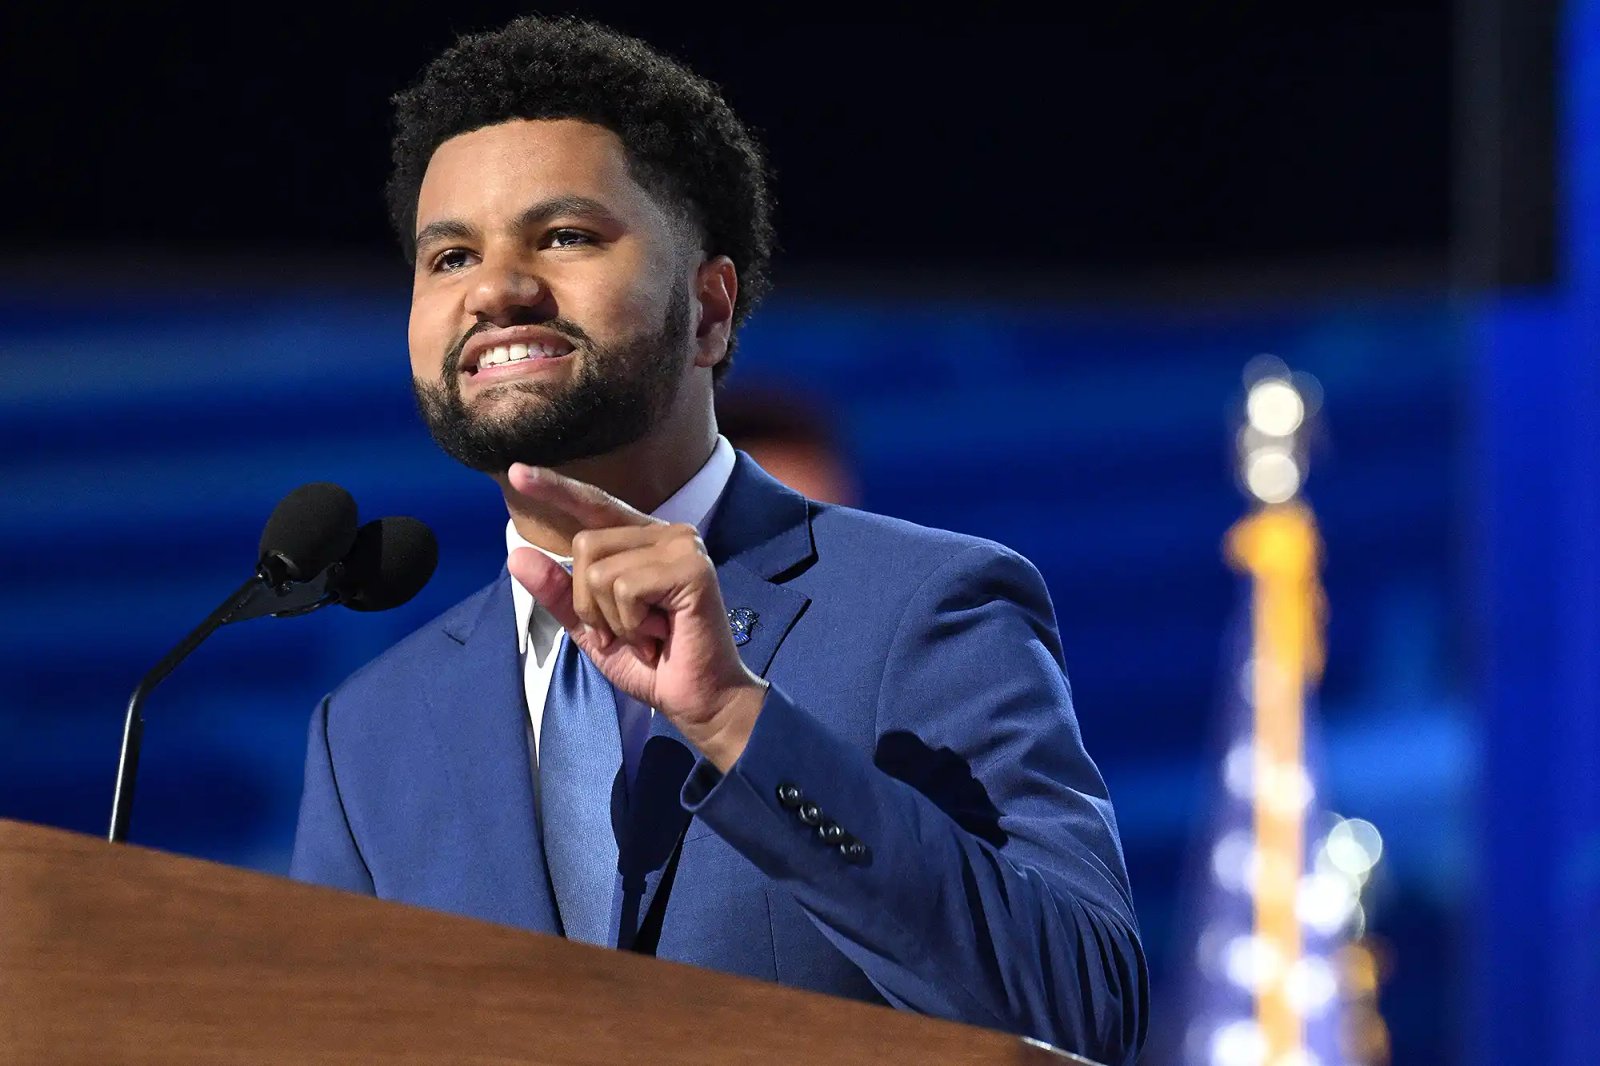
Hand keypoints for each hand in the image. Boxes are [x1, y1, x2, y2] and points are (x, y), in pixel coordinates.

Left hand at [505, 464, 766, 770]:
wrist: (697, 700)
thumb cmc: (651, 664)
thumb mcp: (592, 628)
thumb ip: (558, 592)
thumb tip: (517, 553)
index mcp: (643, 541)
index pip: (594, 504)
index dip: (555, 488)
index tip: (516, 472)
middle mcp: (666, 533)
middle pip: (585, 546)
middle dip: (591, 604)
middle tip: (629, 632)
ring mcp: (682, 546)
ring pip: (600, 571)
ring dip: (613, 619)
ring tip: (649, 636)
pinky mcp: (691, 567)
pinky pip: (625, 587)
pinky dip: (632, 624)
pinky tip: (661, 637)